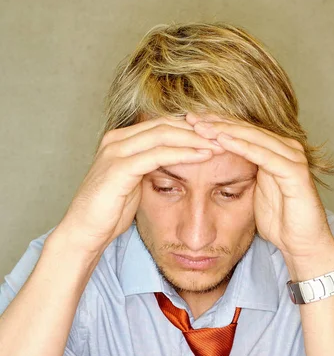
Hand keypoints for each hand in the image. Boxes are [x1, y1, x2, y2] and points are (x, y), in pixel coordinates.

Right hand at [56, 117, 222, 254]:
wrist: (84, 231)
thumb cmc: (109, 212)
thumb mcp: (134, 186)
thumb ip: (150, 170)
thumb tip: (173, 167)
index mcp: (121, 140)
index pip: (163, 125)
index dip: (191, 128)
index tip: (217, 134)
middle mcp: (117, 139)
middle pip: (166, 124)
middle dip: (198, 128)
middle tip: (226, 134)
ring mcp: (117, 150)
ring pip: (164, 135)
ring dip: (195, 138)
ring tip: (221, 143)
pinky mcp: (119, 167)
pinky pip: (158, 154)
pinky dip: (184, 153)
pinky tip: (204, 156)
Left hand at [186, 113, 333, 278]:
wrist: (301, 243)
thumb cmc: (279, 221)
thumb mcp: (253, 193)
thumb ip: (242, 175)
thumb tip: (215, 168)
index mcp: (275, 152)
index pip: (242, 131)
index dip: (216, 125)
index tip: (190, 122)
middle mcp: (286, 148)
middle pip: (246, 129)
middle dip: (217, 122)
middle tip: (191, 117)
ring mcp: (292, 157)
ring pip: (254, 138)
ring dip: (226, 131)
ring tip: (202, 127)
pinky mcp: (295, 171)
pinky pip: (264, 155)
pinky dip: (243, 147)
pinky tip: (223, 141)